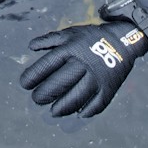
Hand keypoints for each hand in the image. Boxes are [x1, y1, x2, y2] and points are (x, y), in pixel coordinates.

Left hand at [19, 21, 147, 117]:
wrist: (122, 40)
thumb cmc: (89, 38)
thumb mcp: (69, 34)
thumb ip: (49, 40)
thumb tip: (30, 47)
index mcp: (70, 49)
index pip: (47, 65)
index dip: (32, 76)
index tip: (24, 84)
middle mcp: (83, 63)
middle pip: (59, 83)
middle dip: (44, 94)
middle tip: (36, 99)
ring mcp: (96, 77)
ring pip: (76, 97)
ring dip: (62, 107)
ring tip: (52, 112)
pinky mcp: (109, 88)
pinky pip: (96, 104)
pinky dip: (86, 111)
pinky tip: (76, 114)